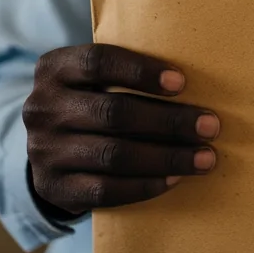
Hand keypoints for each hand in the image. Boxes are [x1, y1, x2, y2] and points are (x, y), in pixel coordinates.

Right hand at [22, 43, 218, 216]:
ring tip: (205, 157)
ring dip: (167, 157)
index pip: (98, 62)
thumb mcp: (93, 78)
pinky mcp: (54, 187)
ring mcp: (44, 150)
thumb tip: (198, 79)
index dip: (141, 71)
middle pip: (114, 112)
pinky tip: (175, 179)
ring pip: (114, 155)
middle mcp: (43, 107)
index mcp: (55, 68)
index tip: (182, 83)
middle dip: (169, 120)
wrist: (45, 149)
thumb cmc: (90, 100)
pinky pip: (105, 190)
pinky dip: (145, 185)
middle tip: (210, 125)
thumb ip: (127, 73)